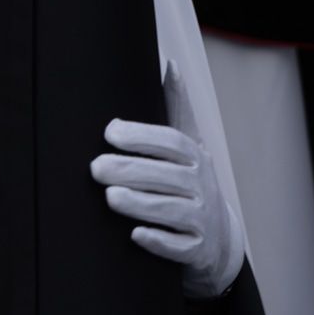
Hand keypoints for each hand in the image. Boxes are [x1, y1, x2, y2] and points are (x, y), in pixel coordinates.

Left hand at [91, 63, 243, 298]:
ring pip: (171, 211)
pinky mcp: (196, 250)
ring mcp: (202, 220)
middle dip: (131, 170)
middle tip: (95, 168)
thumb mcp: (188, 144)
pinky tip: (136, 234)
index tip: (110, 132)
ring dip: (141, 204)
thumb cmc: (192, 182)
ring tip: (110, 196)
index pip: (171, 143)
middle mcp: (202, 187)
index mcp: (195, 158)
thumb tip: (171, 63)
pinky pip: (179, 247)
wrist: (217, 239)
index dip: (142, 136)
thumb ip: (176, 106)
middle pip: (167, 176)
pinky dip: (159, 241)